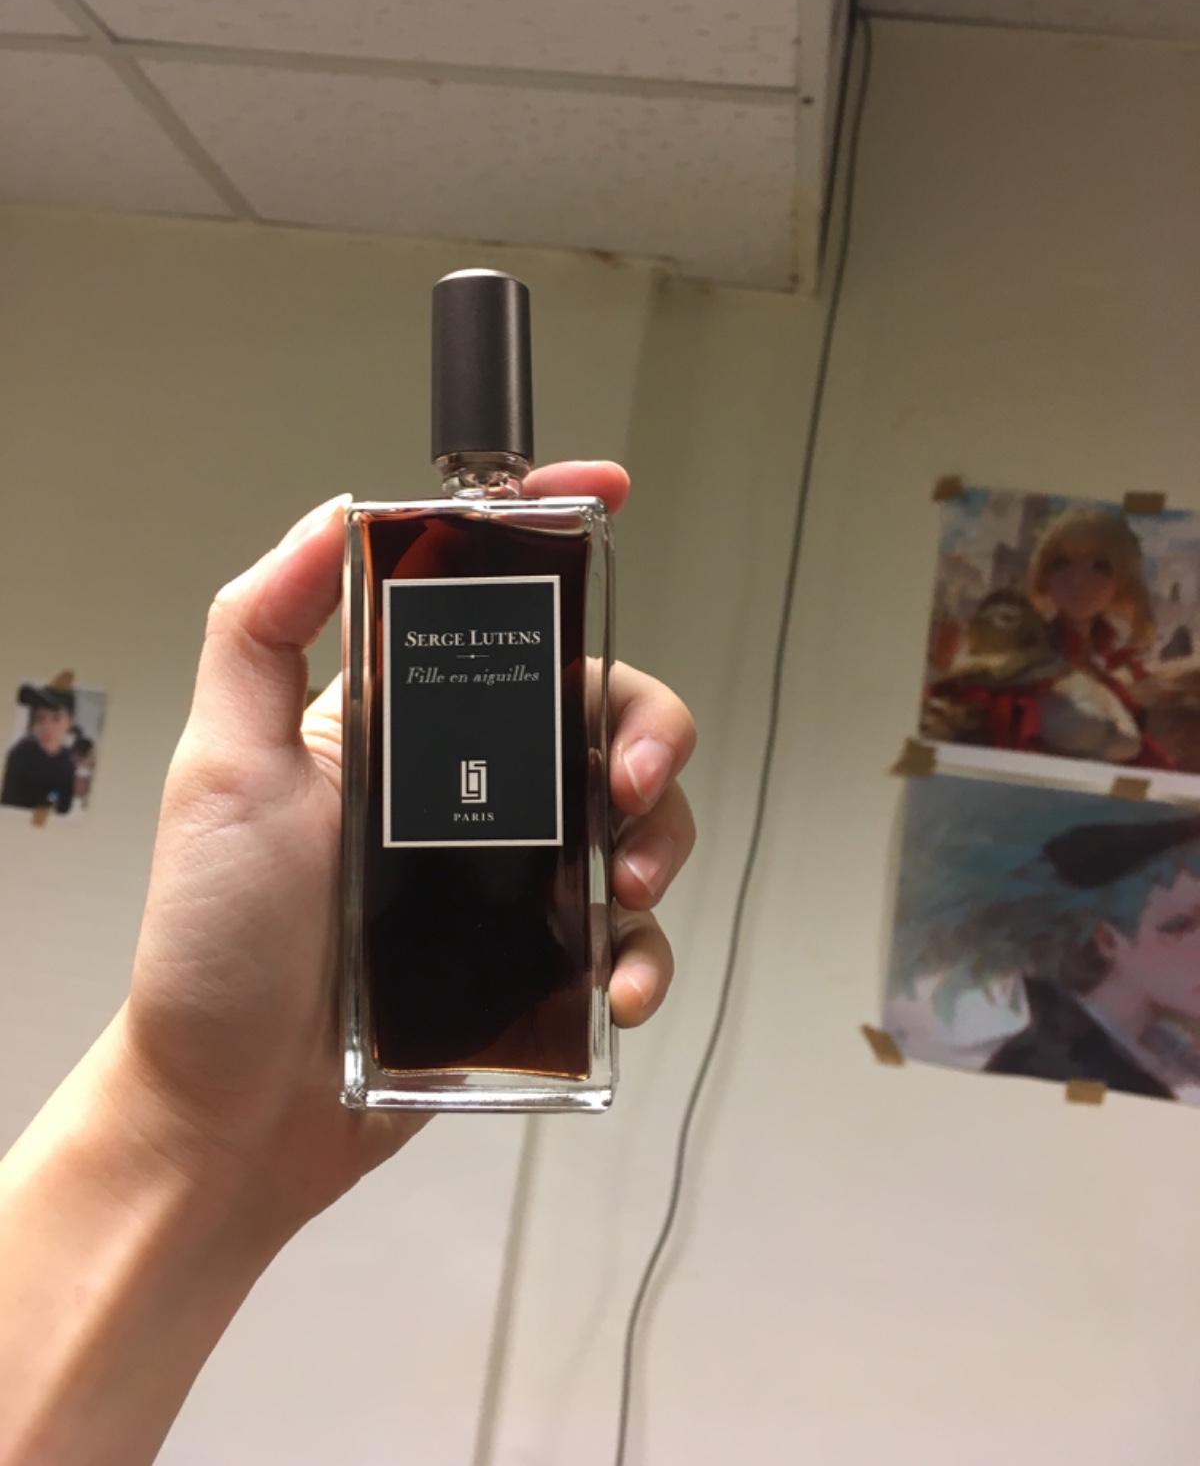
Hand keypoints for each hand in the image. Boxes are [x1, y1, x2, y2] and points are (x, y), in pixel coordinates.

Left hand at [115, 461, 695, 1236]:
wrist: (234, 1112)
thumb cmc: (217, 941)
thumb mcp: (222, 769)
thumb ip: (261, 633)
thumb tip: (334, 512)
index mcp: (406, 728)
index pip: (494, 617)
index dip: (555, 549)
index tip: (610, 497)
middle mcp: (470, 790)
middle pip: (600, 717)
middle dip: (645, 729)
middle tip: (632, 781)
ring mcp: (511, 879)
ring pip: (634, 823)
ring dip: (661, 840)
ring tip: (627, 889)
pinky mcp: (535, 965)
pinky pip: (623, 942)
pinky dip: (643, 957)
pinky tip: (619, 988)